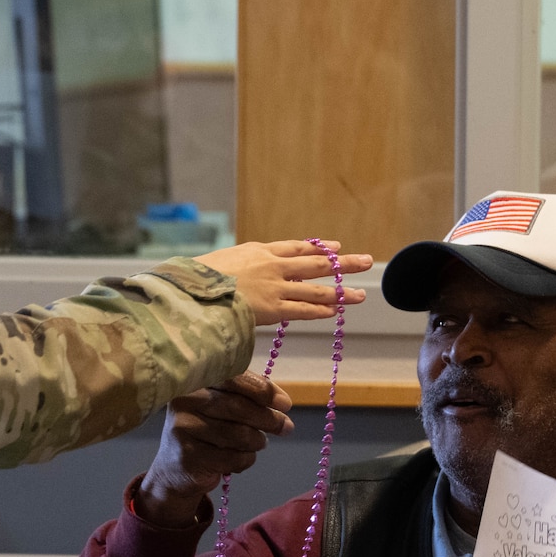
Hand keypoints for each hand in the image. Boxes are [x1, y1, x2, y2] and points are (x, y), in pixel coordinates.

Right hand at [135, 372, 293, 527]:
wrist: (175, 469)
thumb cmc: (206, 431)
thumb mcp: (222, 407)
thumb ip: (248, 398)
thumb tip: (282, 404)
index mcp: (195, 381)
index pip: (233, 378)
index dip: (262, 390)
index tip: (285, 404)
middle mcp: (184, 400)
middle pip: (238, 407)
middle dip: (268, 419)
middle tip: (287, 427)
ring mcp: (183, 428)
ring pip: (238, 434)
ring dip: (257, 441)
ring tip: (259, 443)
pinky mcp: (187, 456)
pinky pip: (232, 458)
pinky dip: (246, 460)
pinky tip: (241, 459)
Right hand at [197, 239, 373, 325]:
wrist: (191, 288)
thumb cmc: (195, 278)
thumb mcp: (218, 262)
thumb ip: (233, 267)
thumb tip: (231, 274)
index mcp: (258, 250)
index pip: (296, 247)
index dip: (318, 248)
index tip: (335, 246)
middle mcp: (271, 265)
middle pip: (315, 262)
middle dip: (342, 262)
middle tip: (365, 261)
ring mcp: (274, 286)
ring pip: (315, 288)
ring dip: (340, 291)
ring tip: (360, 294)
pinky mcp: (272, 308)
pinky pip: (303, 309)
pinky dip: (321, 309)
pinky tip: (336, 310)